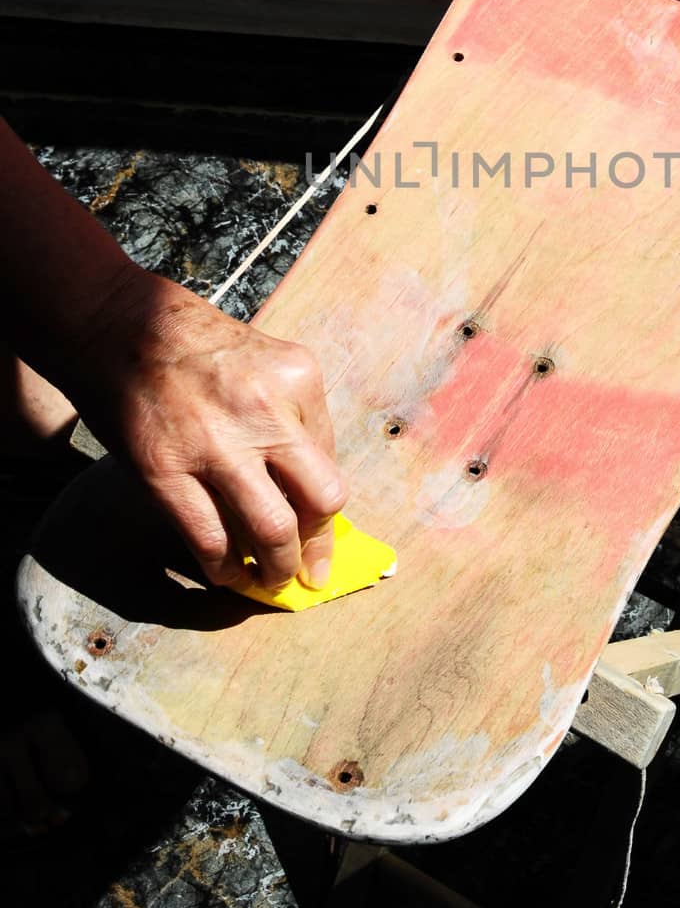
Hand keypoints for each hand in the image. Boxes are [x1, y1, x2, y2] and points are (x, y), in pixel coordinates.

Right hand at [69, 270, 347, 591]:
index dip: (327, 511)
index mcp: (298, 379)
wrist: (120, 327)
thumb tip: (307, 499)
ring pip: (271, 532)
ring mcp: (215, 444)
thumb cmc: (198, 348)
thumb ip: (293, 420)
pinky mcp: (165, 471)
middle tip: (308, 572)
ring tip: (270, 580)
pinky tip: (225, 572)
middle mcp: (266, 411)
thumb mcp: (267, 363)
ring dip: (276, 569)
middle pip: (321, 502)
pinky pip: (210, 540)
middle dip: (316, 548)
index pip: (332, 463)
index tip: (323, 539)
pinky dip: (224, 568)